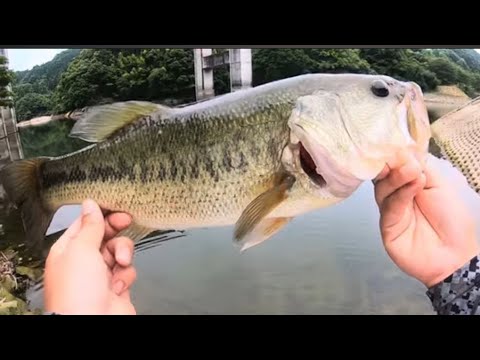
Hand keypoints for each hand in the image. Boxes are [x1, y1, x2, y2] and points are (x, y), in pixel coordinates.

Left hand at [44, 199, 136, 314]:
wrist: (93, 323)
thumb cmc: (77, 290)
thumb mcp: (81, 248)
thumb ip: (90, 225)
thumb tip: (90, 204)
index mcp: (68, 249)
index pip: (85, 223)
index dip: (101, 213)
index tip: (116, 205)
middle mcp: (83, 261)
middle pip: (105, 235)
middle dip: (116, 230)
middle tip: (126, 221)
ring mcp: (101, 275)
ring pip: (120, 251)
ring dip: (123, 254)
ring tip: (121, 263)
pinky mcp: (117, 286)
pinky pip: (127, 271)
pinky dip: (126, 275)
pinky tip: (118, 285)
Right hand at [374, 153, 478, 287]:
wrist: (456, 254)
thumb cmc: (453, 218)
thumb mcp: (441, 185)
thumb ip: (422, 167)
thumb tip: (402, 150)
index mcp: (408, 183)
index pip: (393, 165)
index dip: (392, 154)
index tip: (394, 143)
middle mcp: (395, 194)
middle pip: (383, 175)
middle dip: (390, 164)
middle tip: (401, 157)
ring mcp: (389, 210)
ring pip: (383, 189)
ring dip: (398, 177)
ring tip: (414, 171)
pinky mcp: (386, 226)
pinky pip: (389, 207)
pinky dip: (401, 194)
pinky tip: (415, 185)